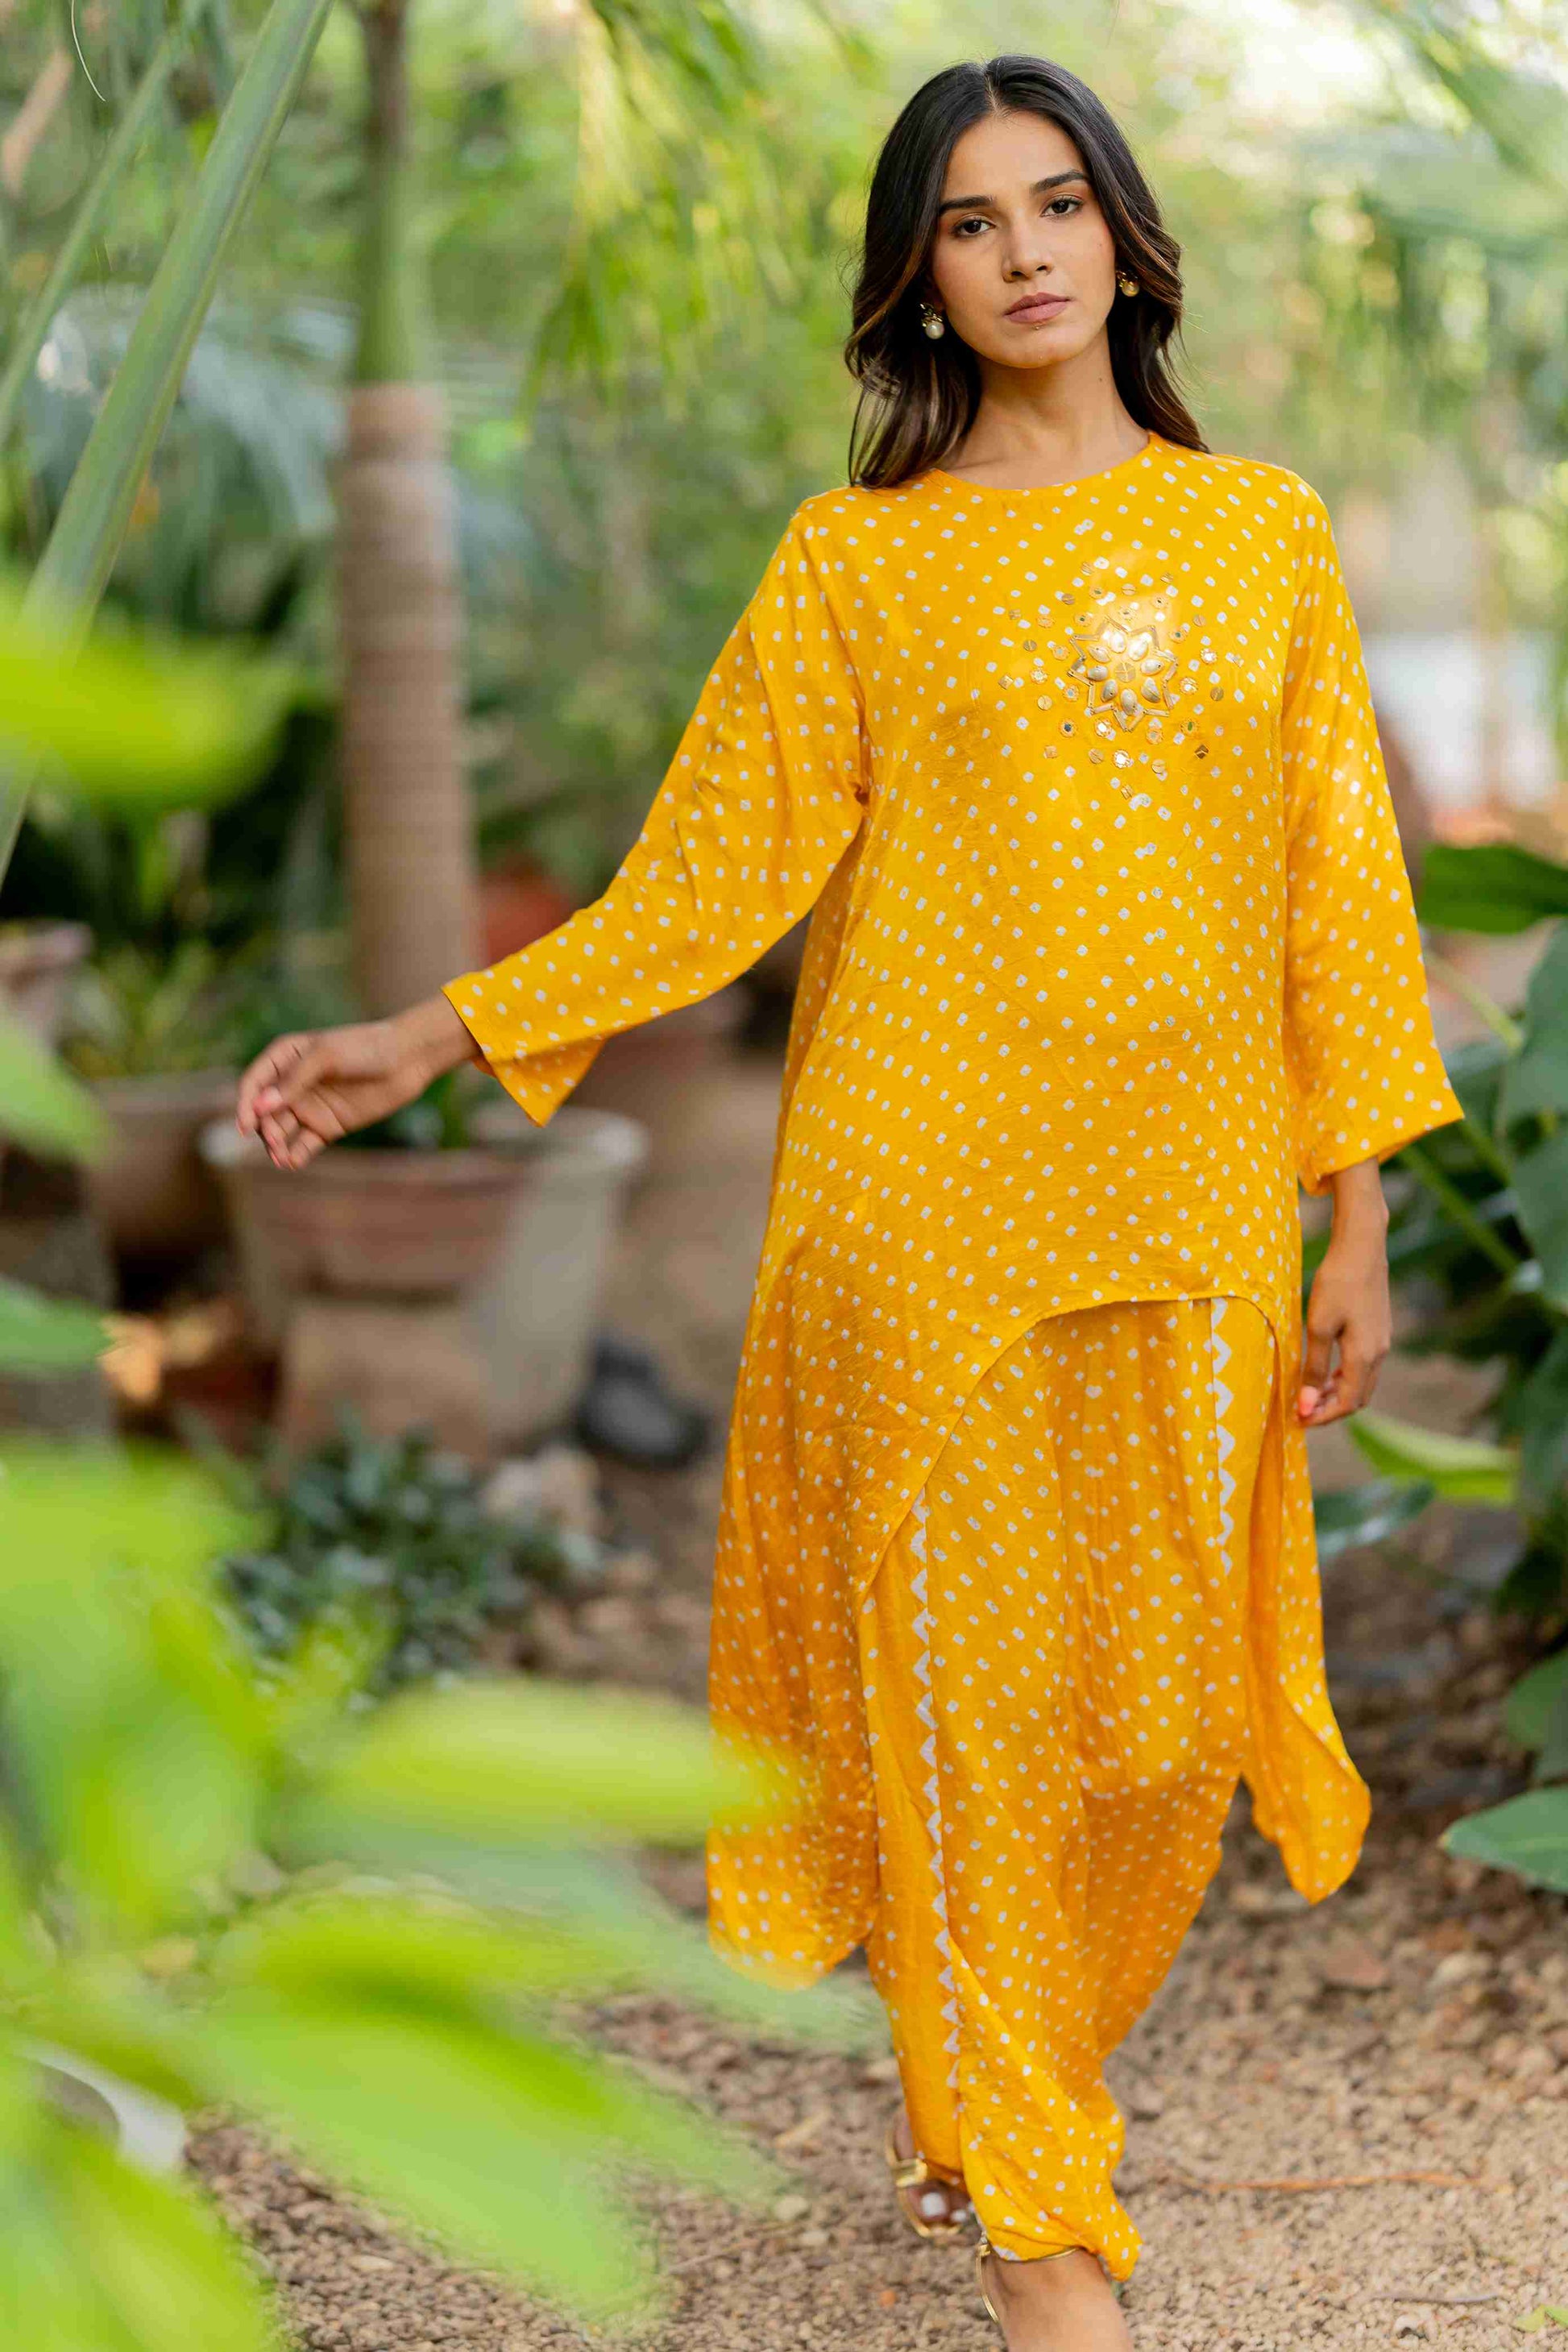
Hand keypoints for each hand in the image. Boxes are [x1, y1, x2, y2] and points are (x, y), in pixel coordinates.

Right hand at [235, 994, 478, 1170]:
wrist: (407, 1060)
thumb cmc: (365, 1048)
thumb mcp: (327, 1056)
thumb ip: (294, 1081)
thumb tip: (261, 1106)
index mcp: (285, 1058)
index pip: (254, 1083)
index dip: (246, 1104)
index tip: (246, 1125)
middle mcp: (292, 1084)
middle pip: (264, 1113)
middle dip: (266, 1129)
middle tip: (276, 1142)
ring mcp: (309, 1107)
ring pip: (281, 1131)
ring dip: (277, 1146)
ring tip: (283, 1158)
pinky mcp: (327, 1127)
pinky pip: (304, 1145)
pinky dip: (296, 1154)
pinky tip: (293, 1162)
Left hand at [1298, 1159, 1390, 1425]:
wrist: (1362, 1246)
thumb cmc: (1337, 1283)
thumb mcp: (1318, 1326)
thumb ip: (1313, 1367)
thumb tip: (1306, 1405)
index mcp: (1365, 1356)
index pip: (1347, 1403)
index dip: (1322, 1416)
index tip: (1298, 1421)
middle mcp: (1380, 1353)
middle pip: (1357, 1397)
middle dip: (1330, 1409)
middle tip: (1302, 1410)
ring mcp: (1383, 1341)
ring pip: (1362, 1382)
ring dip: (1337, 1393)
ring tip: (1309, 1393)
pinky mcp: (1380, 1329)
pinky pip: (1364, 1366)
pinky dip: (1344, 1376)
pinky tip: (1325, 1370)